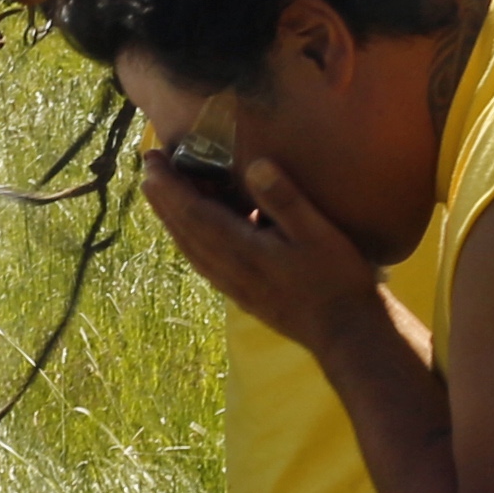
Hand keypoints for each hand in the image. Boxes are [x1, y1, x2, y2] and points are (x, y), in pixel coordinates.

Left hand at [143, 149, 395, 364]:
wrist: (345, 333)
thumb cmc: (336, 279)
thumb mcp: (318, 233)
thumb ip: (285, 200)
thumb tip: (256, 165)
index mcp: (242, 250)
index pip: (193, 213)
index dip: (170, 185)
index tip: (153, 159)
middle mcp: (228, 269)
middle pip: (183, 229)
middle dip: (163, 196)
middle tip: (149, 166)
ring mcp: (233, 285)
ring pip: (190, 247)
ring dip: (171, 218)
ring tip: (160, 193)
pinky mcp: (241, 294)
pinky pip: (202, 261)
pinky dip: (189, 240)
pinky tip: (191, 234)